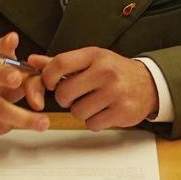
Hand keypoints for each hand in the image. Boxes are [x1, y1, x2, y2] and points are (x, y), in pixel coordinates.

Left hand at [26, 47, 157, 130]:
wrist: (148, 83)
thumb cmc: (114, 71)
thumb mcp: (90, 60)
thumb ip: (61, 63)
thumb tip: (32, 61)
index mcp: (95, 55)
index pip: (60, 63)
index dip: (48, 77)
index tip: (50, 84)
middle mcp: (105, 72)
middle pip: (64, 93)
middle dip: (65, 98)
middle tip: (75, 95)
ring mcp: (115, 92)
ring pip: (77, 111)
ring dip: (80, 111)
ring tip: (93, 102)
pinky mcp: (122, 111)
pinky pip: (92, 124)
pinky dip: (94, 121)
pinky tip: (103, 111)